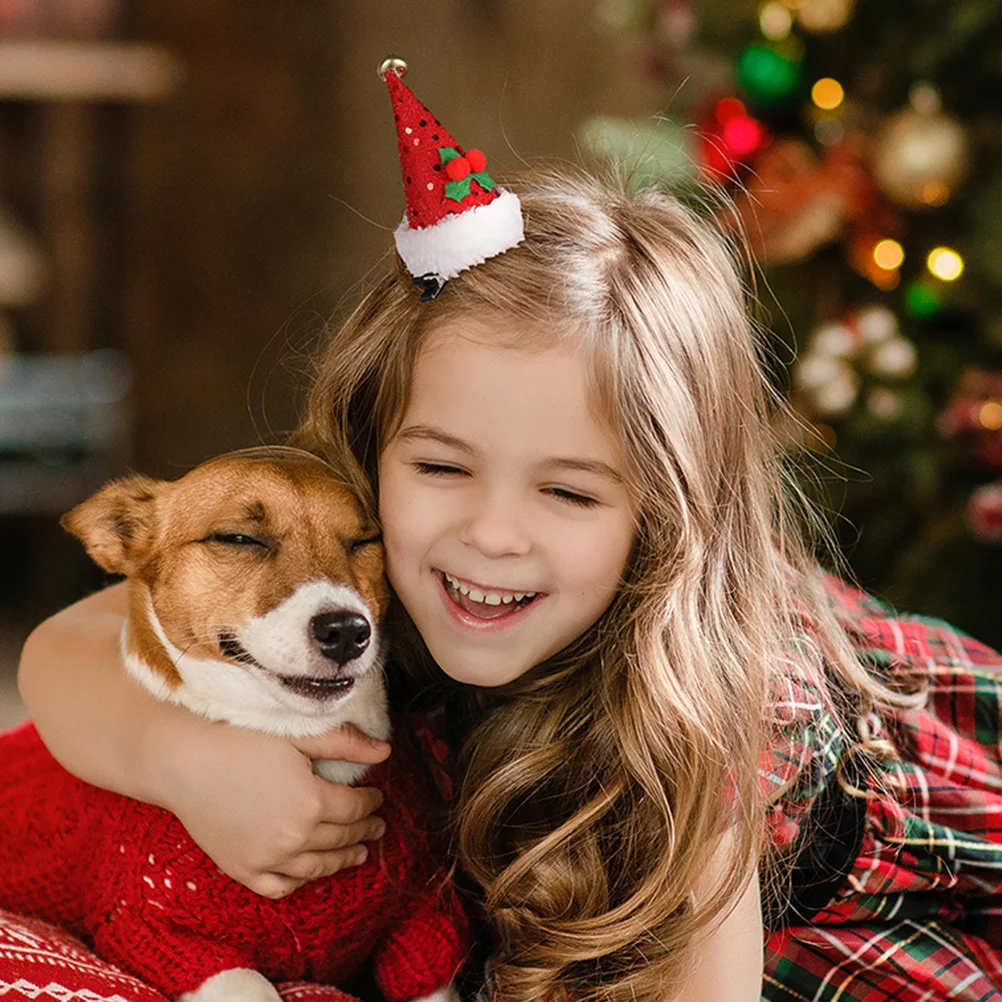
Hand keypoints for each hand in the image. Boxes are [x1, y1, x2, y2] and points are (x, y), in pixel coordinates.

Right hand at [151, 718, 390, 898]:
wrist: (183, 761)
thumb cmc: (240, 739)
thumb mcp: (298, 735)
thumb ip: (345, 744)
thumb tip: (386, 752)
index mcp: (312, 801)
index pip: (355, 807)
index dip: (371, 802)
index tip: (379, 797)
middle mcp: (294, 837)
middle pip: (341, 838)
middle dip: (364, 830)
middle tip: (377, 826)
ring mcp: (267, 859)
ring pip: (317, 867)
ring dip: (342, 860)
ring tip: (358, 853)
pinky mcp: (242, 869)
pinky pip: (280, 887)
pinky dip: (299, 882)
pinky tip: (310, 872)